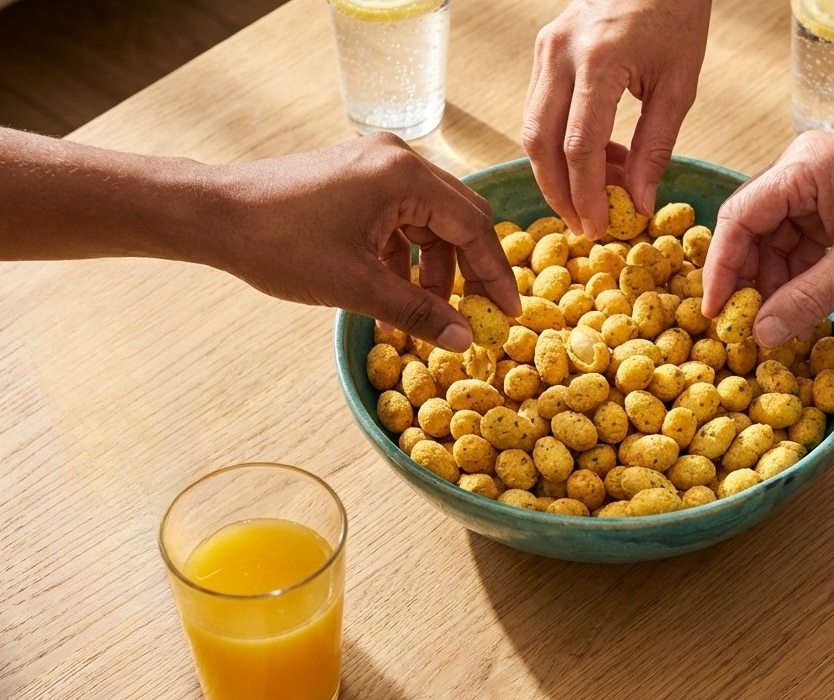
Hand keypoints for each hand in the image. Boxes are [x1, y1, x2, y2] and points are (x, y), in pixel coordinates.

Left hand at [208, 133, 519, 350]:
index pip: (473, 226)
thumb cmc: (280, 245)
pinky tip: (389, 296)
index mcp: (405, 175)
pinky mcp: (356, 176)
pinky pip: (399, 218)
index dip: (494, 274)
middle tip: (477, 317)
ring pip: (428, 222)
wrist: (213, 215)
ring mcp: (375, 164)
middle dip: (466, 273)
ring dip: (430, 270)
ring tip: (419, 316)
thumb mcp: (356, 286)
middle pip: (458, 219)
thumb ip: (418, 312)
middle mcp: (397, 159)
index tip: (507, 313)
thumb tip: (464, 340)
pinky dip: (402, 257)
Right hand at [523, 0, 710, 238]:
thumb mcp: (679, 84)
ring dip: (557, 172)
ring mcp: (545, 49)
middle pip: (540, 143)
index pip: (579, 147)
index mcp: (598, 61)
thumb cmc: (676, 13)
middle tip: (584, 225)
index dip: (585, 195)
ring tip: (594, 196)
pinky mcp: (543, 50)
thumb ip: (656, 146)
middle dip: (559, 193)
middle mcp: (560, 54)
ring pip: (531, 129)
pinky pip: (538, 110)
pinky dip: (559, 144)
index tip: (598, 227)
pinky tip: (594, 159)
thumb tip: (639, 201)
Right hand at [701, 132, 833, 346]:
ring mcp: (814, 184)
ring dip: (771, 280)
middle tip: (742, 323)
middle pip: (750, 227)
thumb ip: (807, 300)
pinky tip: (796, 304)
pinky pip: (795, 240)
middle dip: (747, 277)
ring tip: (774, 320)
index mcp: (804, 167)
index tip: (715, 309)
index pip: (740, 216)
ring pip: (771, 238)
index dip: (722, 267)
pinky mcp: (829, 202)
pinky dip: (794, 273)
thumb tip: (761, 335)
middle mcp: (801, 168)